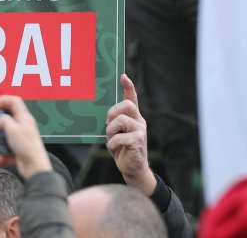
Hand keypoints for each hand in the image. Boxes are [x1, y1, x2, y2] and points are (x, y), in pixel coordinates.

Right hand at [0, 95, 51, 179]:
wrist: (35, 168)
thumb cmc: (28, 147)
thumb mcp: (13, 129)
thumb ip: (3, 121)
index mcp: (24, 118)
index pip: (14, 101)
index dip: (2, 101)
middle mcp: (23, 126)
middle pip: (9, 117)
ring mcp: (21, 138)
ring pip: (5, 133)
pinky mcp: (18, 149)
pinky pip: (6, 149)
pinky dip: (1, 154)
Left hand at [106, 74, 156, 194]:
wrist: (133, 169)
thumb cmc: (122, 149)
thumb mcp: (116, 133)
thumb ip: (114, 122)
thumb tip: (107, 115)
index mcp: (133, 118)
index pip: (132, 99)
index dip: (128, 87)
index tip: (123, 77)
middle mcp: (139, 121)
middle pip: (126, 105)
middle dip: (113, 112)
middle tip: (108, 124)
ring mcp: (140, 131)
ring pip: (120, 121)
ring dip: (110, 131)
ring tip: (112, 140)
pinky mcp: (138, 141)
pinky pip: (118, 138)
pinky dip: (111, 145)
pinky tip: (115, 150)